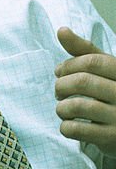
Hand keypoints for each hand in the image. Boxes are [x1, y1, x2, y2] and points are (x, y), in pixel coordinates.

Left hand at [54, 27, 115, 158]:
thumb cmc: (114, 94)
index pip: (92, 61)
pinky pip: (77, 130)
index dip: (68, 65)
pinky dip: (65, 127)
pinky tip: (69, 125)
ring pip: (76, 106)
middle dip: (61, 86)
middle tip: (59, 92)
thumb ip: (84, 52)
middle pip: (82, 82)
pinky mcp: (112, 138)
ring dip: (61, 108)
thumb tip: (61, 30)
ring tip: (63, 109)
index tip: (59, 72)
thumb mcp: (106, 71)